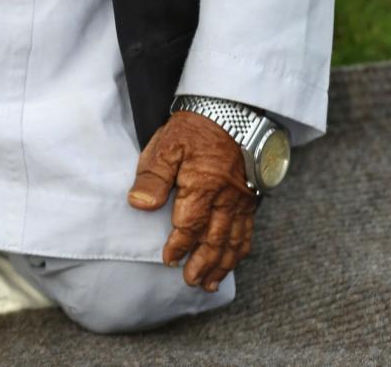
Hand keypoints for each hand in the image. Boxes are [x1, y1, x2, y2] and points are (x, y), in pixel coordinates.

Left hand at [127, 110, 257, 291]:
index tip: (168, 259)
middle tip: (191, 281)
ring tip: (211, 282)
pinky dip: (241, 249)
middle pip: (214, 240)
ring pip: (233, 240)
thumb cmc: (196, 126)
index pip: (189, 226)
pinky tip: (235, 259)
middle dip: (202, 264)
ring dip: (222, 263)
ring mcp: (241, 199)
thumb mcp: (167, 144)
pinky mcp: (252, 196)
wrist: (232, 108)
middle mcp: (225, 198)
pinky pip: (248, 229)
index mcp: (202, 186)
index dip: (178, 246)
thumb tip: (139, 205)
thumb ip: (153, 176)